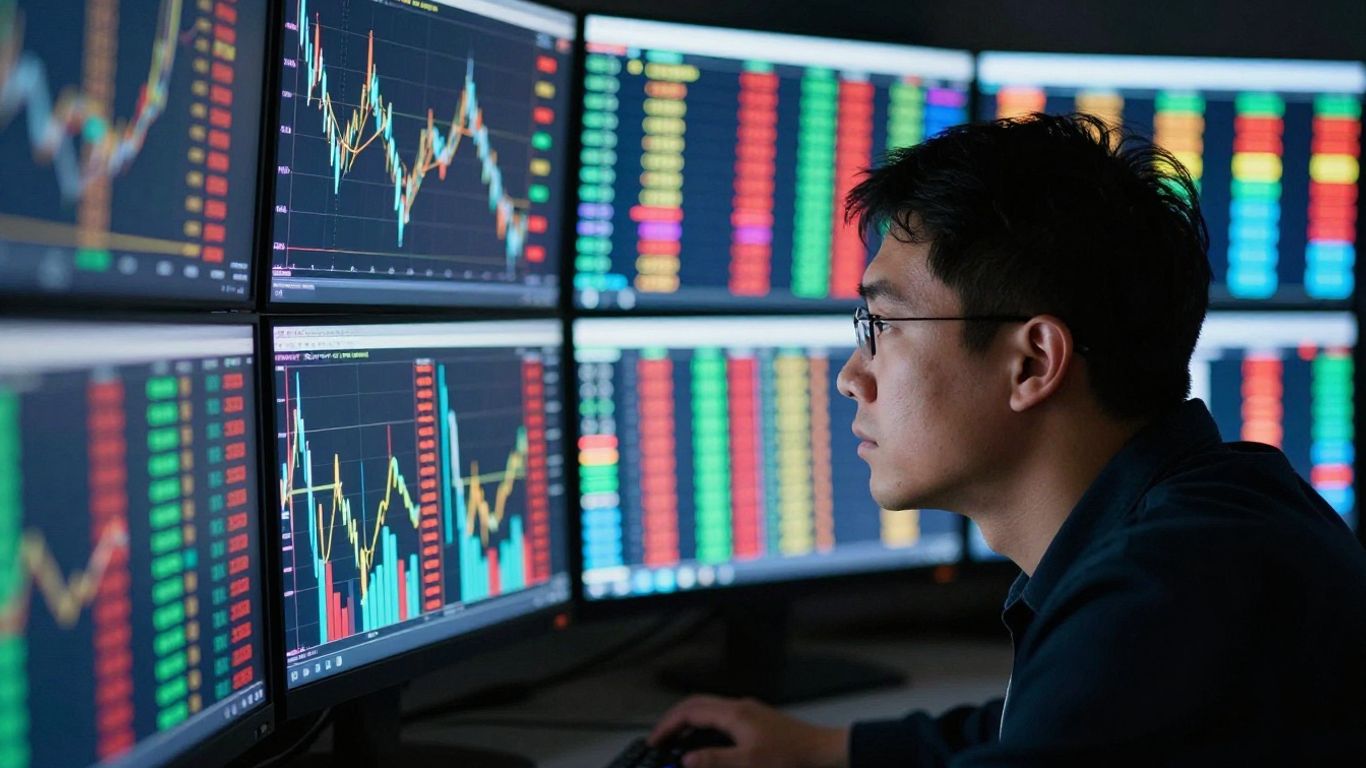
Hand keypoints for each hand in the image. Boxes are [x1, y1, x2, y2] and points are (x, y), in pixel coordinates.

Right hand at [648, 695, 848, 767]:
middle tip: (659, 738)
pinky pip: (721, 717)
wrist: (824, 753)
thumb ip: (714, 761)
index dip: (668, 725)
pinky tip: (705, 743)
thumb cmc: (792, 758)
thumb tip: (686, 761)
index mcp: (735, 714)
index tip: (654, 740)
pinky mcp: (756, 721)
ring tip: (676, 740)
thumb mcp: (749, 764)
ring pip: (709, 709)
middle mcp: (740, 708)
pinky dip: (705, 726)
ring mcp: (749, 712)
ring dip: (689, 721)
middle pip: (696, 704)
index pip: (690, 711)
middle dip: (674, 719)